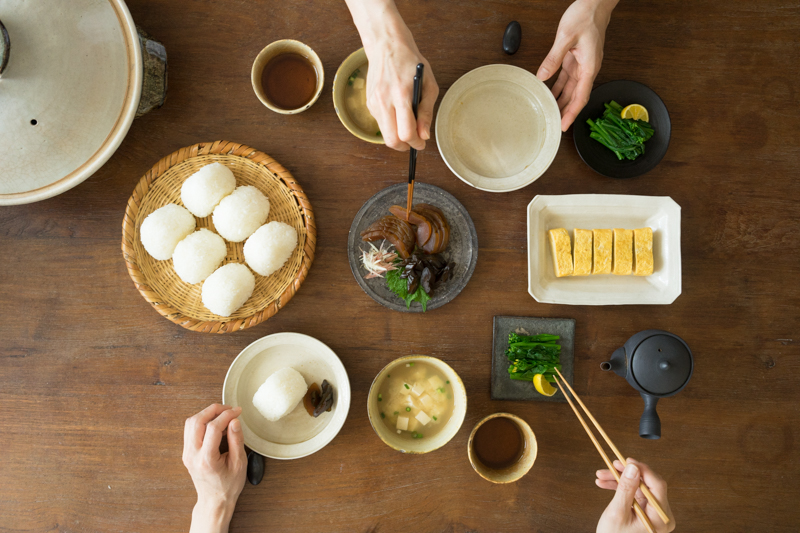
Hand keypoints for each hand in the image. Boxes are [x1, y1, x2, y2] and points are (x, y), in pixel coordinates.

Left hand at [183, 404, 246, 532]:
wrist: (214, 500)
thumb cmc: (228, 485)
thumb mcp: (239, 463)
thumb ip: (236, 440)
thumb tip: (234, 421)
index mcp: (206, 460)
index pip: (213, 428)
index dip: (227, 415)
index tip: (238, 412)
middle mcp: (192, 455)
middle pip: (197, 421)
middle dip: (214, 410)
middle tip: (229, 409)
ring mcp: (187, 454)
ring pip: (191, 423)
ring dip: (206, 414)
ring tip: (222, 414)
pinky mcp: (186, 452)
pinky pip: (190, 429)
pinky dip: (202, 421)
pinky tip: (214, 423)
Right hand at [345, 0, 438, 150]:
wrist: (386, 46)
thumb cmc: (411, 63)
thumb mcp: (428, 84)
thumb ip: (426, 111)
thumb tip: (424, 135)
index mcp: (401, 95)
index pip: (406, 132)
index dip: (415, 143)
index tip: (421, 143)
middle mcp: (384, 100)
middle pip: (392, 140)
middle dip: (404, 146)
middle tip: (414, 141)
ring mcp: (374, 103)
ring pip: (385, 135)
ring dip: (397, 136)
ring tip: (408, 126)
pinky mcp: (369, 103)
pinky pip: (381, 123)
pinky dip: (391, 124)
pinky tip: (397, 112)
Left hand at [537, 0, 617, 130]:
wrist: (594, 4)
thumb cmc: (585, 17)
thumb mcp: (566, 37)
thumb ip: (553, 58)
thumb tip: (542, 76)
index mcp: (589, 66)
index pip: (581, 96)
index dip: (573, 112)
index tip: (565, 124)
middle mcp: (587, 68)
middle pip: (576, 96)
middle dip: (567, 111)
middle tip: (556, 125)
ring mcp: (582, 65)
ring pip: (571, 89)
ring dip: (562, 101)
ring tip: (551, 113)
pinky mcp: (576, 60)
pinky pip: (567, 79)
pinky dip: (558, 88)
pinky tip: (549, 95)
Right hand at [596, 458, 675, 532]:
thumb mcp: (618, 512)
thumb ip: (626, 488)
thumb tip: (633, 467)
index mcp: (660, 517)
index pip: (657, 485)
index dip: (642, 469)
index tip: (627, 460)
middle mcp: (660, 515)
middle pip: (646, 484)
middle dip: (626, 474)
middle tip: (611, 465)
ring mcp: (652, 513)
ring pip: (638, 487)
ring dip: (619, 480)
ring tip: (601, 475)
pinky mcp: (644, 512)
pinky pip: (633, 494)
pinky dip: (620, 488)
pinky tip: (605, 484)